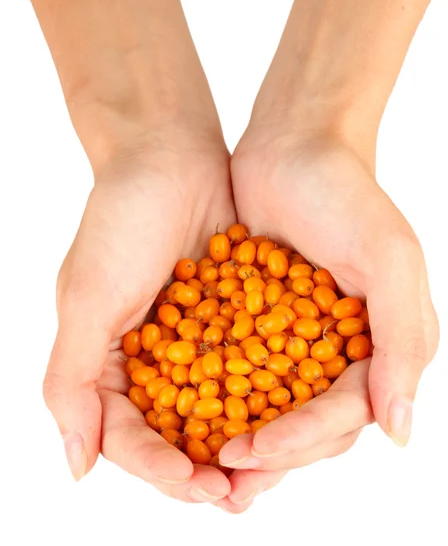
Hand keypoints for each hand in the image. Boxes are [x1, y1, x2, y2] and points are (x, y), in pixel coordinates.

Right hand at [43, 124, 238, 503]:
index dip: (156, 467)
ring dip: (240, 440)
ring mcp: (194, 339)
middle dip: (204, 466)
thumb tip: (75, 467)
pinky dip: (266, 391)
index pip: (128, 433)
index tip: (195, 485)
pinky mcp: (231, 315)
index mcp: (107, 362)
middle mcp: (150, 358)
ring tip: (268, 471)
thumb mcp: (85, 298)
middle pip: (176, 431)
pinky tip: (291, 412)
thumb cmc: (119, 220)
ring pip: (218, 406)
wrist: (168, 155)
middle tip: (237, 497)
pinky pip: (250, 363)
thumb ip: (72, 381)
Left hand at [222, 124, 437, 485]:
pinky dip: (219, 391)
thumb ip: (400, 341)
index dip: (302, 438)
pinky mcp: (262, 318)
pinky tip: (186, 409)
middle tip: (222, 469)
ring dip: (242, 432)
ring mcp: (300, 336)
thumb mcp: (387, 260)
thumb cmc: (347, 195)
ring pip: (272, 403)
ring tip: (202, 459)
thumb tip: (400, 431)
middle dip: (269, 449)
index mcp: (381, 344)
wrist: (294, 146)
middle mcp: (344, 350)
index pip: (345, 413)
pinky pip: (242, 366)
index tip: (253, 450)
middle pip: (309, 420)